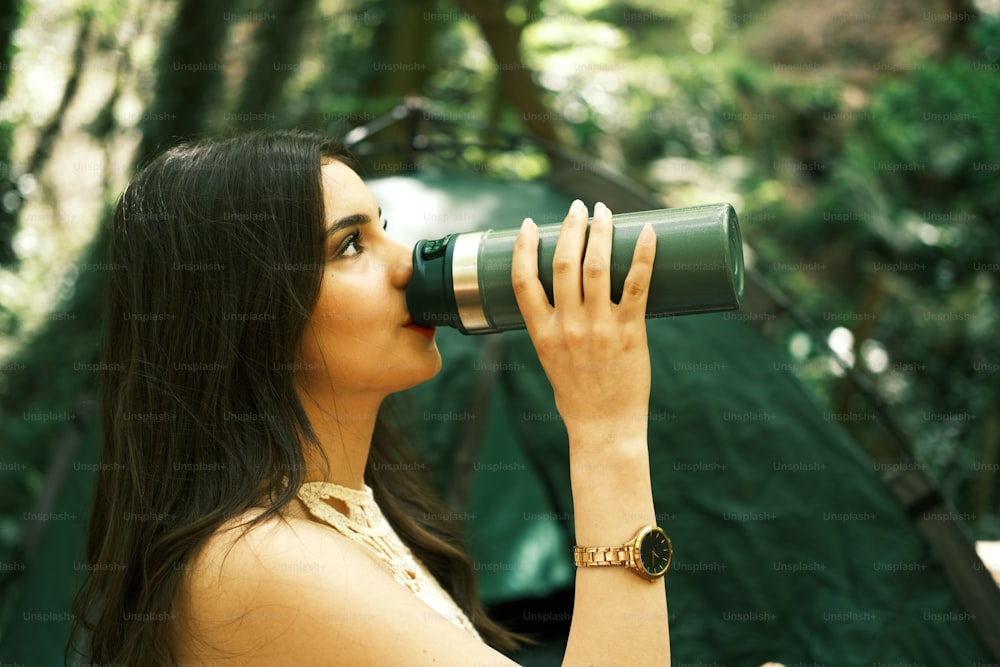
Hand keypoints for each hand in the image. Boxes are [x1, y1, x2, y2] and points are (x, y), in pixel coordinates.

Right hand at [511, 199, 655, 449]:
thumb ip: (556, 328)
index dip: (524, 247)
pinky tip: (648, 233)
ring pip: (596, 267)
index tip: (532, 224)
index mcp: (541, 333)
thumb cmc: (578, 396)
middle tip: (579, 208)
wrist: (604, 428)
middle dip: (571, 227)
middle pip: (563, 264)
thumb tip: (574, 293)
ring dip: (601, 232)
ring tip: (605, 212)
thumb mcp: (551, 359)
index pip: (522, 280)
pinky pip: (637, 285)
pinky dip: (643, 255)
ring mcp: (598, 328)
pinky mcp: (630, 333)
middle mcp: (566, 326)